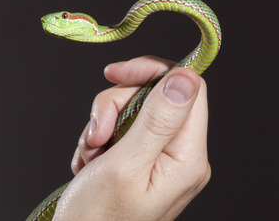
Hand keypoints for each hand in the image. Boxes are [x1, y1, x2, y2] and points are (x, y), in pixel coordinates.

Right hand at [55, 56, 210, 220]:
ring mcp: (159, 159)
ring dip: (101, 126)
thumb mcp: (124, 165)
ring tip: (91, 157)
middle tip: (97, 136)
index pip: (188, 88)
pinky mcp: (138, 161)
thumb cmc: (98, 218)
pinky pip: (117, 129)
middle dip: (114, 106)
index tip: (113, 74)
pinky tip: (90, 165)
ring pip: (130, 109)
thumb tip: (184, 77)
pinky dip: (97, 141)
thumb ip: (155, 119)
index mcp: (187, 157)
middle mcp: (179, 155)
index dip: (151, 72)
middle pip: (152, 95)